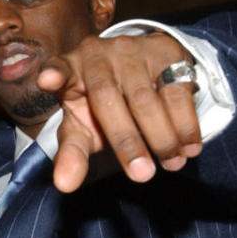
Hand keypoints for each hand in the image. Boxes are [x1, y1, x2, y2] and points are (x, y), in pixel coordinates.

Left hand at [37, 31, 202, 191]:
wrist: (142, 70)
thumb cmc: (100, 108)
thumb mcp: (83, 128)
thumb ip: (73, 153)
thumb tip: (64, 185)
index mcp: (70, 73)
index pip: (59, 70)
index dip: (54, 73)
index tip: (47, 80)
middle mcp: (97, 56)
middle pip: (106, 98)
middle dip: (126, 141)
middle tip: (141, 176)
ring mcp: (130, 51)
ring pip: (144, 98)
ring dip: (161, 137)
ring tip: (171, 165)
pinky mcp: (164, 53)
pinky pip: (176, 92)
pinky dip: (185, 124)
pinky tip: (189, 148)